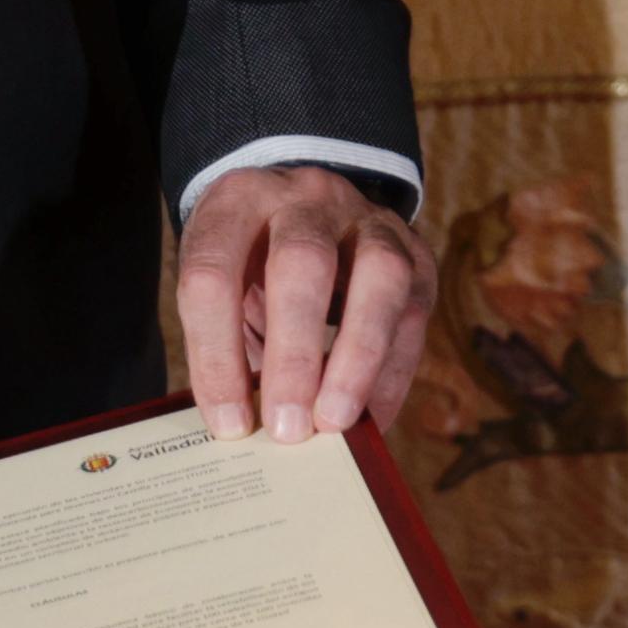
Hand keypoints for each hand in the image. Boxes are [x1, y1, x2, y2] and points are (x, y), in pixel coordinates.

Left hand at [175, 166, 435, 442]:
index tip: (227, 424)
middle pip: (302, 262)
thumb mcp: (224, 283)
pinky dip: (391, 375)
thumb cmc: (251, 262)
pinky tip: (369, 421)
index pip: (213, 273)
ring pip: (379, 273)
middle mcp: (305, 197)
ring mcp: (366, 218)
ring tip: (334, 422)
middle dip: (294, 354)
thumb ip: (230, 343)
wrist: (304, 208)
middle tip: (286, 427)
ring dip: (358, 358)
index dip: (216, 353)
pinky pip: (413, 312)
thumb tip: (242, 429)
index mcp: (237, 201)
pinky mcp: (413, 251)